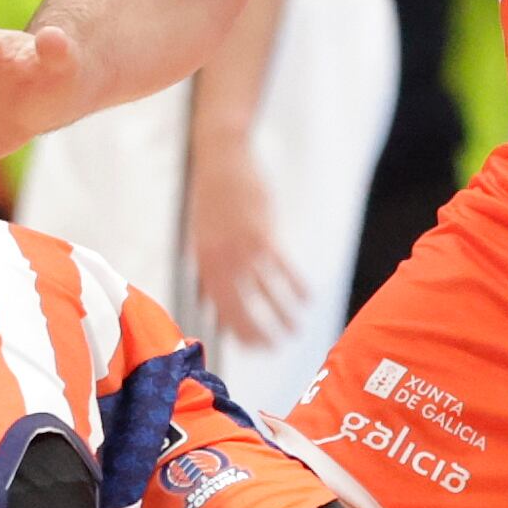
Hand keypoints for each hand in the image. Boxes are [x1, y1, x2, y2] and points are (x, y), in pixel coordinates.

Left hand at [186, 140, 303, 353]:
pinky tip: (307, 299)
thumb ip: (207, 269)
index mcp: (204, 262)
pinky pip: (282, 267)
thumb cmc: (211, 199)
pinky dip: (295, 285)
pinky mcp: (263, 232)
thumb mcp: (200, 236)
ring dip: (282, 314)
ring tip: (295, 330)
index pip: (220, 308)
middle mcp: (221, 260)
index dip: (236, 331)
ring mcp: (242, 247)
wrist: (221, 159)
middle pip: (240, 307)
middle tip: (274, 348)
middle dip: (258, 332)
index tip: (251, 348)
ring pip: (265, 292)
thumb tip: (209, 303)